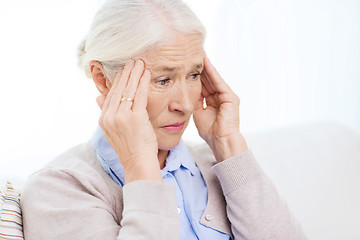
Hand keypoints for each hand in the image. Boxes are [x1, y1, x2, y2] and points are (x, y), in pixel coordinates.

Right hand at [97, 60, 161, 182]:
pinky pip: (139, 95)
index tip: (123, 70)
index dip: (117, 80)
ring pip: (128, 90)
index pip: (110, 94)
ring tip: (139, 62)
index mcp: (104, 119)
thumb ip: (106, 113)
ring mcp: (121, 117)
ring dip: (134, 74)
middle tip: (132, 60)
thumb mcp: (113, 130)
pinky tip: (146, 73)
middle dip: (126, 73)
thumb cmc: (130, 148)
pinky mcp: (135, 118)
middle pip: (118, 89)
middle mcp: (109, 116)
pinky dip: (142, 82)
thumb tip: (99, 97)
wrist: (138, 163)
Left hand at [193, 57, 247, 161]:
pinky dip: (212, 72)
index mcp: (212, 101)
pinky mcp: (230, 97)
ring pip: (213, 78)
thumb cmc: (210, 132)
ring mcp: (226, 96)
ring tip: (197, 53)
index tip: (184, 65)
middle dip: (199, 68)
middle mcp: (220, 97)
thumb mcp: (198, 113)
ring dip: (205, 66)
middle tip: (190, 53)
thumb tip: (184, 92)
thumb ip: (194, 102)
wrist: (221, 141)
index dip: (193, 76)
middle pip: (207, 79)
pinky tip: (205, 62)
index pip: (201, 85)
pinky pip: (218, 82)